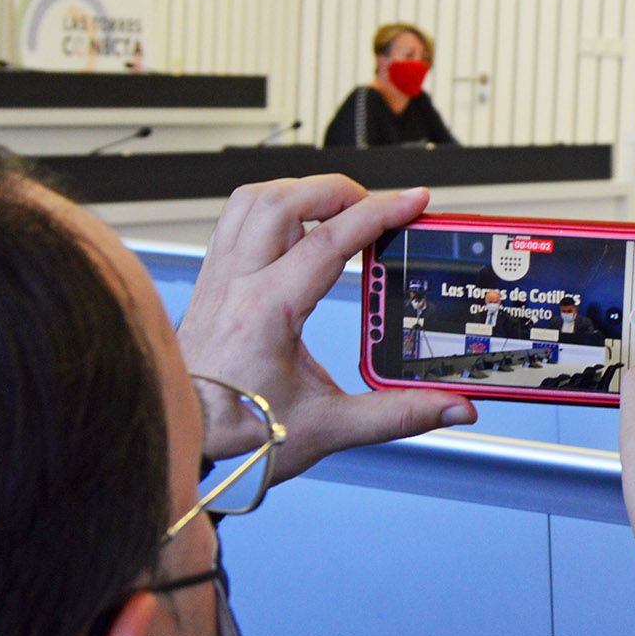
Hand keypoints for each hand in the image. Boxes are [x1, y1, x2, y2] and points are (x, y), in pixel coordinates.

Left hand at [179, 176, 474, 481]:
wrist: (184, 444)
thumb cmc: (239, 437)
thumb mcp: (328, 427)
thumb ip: (397, 414)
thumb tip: (451, 408)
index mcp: (268, 312)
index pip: (331, 241)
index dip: (380, 213)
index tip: (414, 202)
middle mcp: (237, 284)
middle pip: (286, 201)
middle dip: (340, 191)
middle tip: (377, 207)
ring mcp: (218, 279)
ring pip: (252, 200)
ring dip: (300, 192)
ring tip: (337, 208)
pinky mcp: (210, 284)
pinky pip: (234, 220)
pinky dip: (269, 208)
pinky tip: (292, 227)